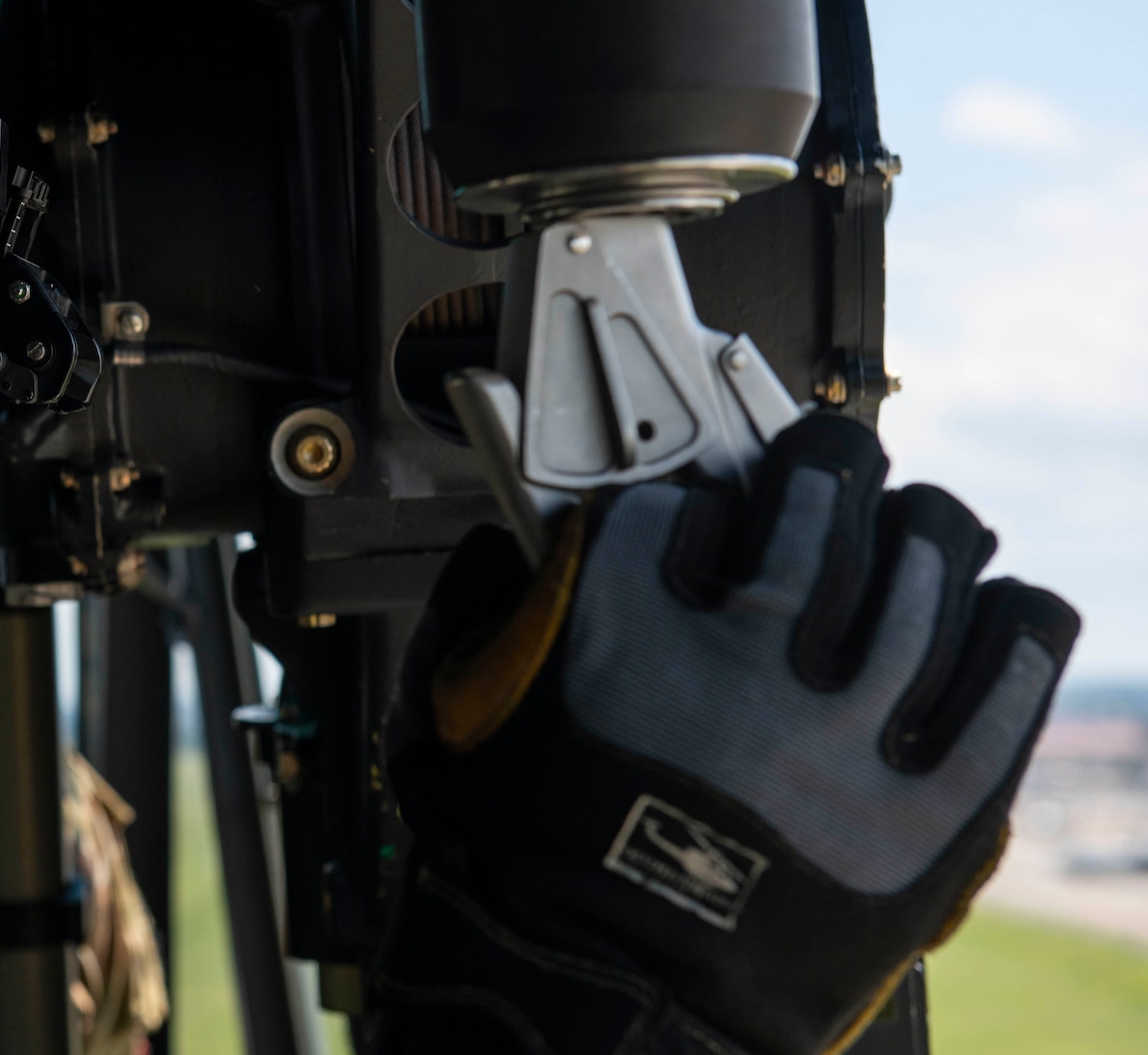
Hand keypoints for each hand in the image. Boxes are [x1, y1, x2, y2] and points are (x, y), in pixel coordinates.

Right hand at [377, 415, 1077, 1054]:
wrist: (597, 1021)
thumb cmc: (523, 888)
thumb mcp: (453, 735)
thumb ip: (472, 625)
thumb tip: (504, 554)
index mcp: (620, 633)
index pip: (679, 502)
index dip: (696, 494)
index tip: (701, 510)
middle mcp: (738, 668)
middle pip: (820, 502)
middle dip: (825, 468)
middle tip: (827, 470)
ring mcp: (839, 741)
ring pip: (923, 574)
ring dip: (921, 536)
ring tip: (914, 535)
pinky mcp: (920, 821)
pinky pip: (1003, 690)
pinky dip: (1014, 634)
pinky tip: (1000, 616)